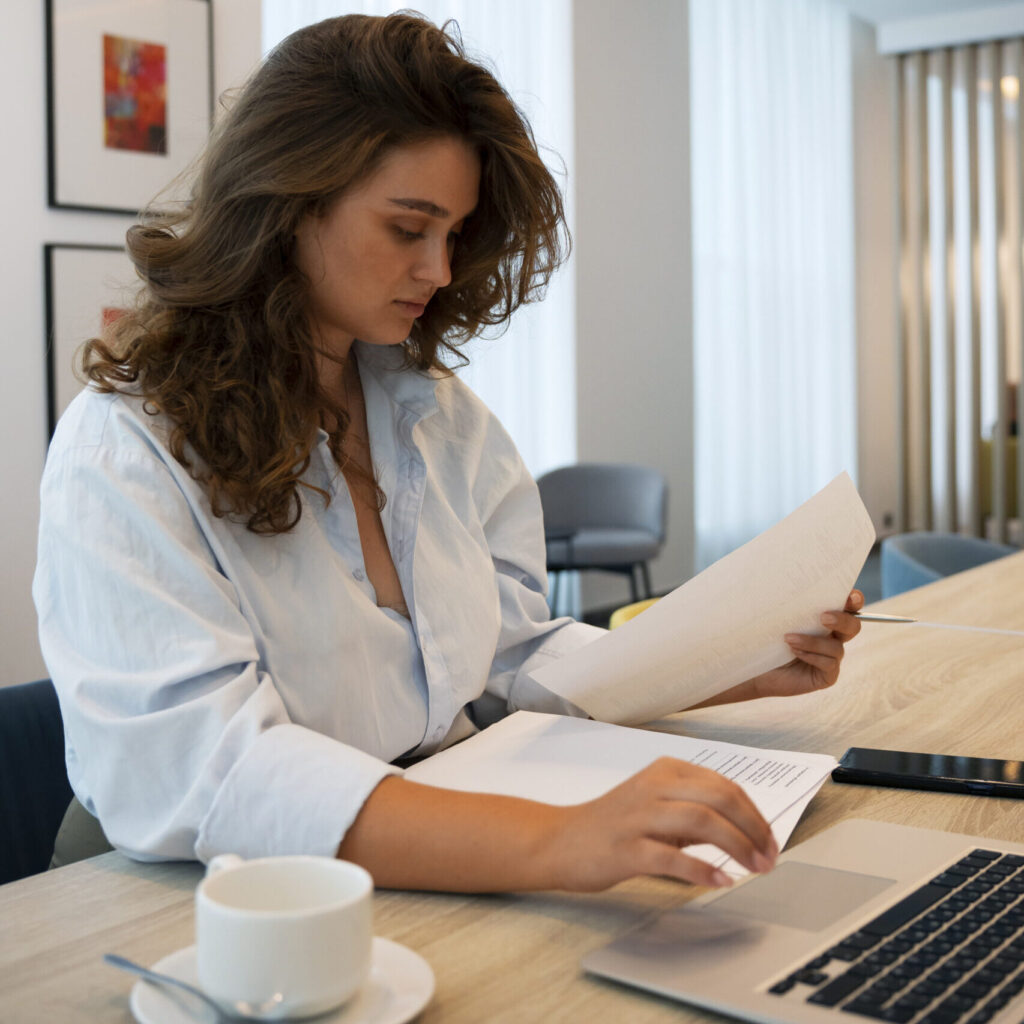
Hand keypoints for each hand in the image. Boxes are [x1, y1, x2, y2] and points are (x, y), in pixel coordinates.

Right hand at [545, 757, 777, 891]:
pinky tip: (721, 881)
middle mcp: (653, 787)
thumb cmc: (612, 824)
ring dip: (738, 846)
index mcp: (664, 771)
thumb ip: (695, 809)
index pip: (724, 785)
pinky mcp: (626, 849)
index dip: (755, 814)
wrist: (559, 841)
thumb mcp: (656, 804)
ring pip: (701, 821)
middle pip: (719, 797)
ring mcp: (638, 816)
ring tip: (755, 868)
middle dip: (753, 828)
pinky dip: (702, 869)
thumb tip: (745, 828)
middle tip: (769, 857)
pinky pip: (672, 856)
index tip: (770, 840)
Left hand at [749, 589, 863, 698]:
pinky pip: (829, 664)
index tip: (850, 597)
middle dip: (842, 620)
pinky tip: (794, 652)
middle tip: (824, 617)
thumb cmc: (766, 641)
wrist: (756, 671)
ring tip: (788, 638)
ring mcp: (831, 658)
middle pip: (853, 626)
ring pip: (836, 647)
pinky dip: (812, 656)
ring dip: (813, 642)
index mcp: (824, 619)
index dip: (854, 600)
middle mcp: (832, 637)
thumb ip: (790, 607)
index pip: (847, 607)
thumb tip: (791, 587)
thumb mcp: (777, 620)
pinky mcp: (827, 676)